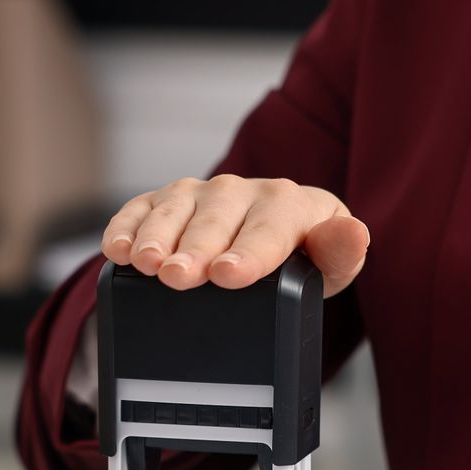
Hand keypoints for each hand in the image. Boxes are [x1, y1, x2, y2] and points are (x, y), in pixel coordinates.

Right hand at [101, 174, 369, 297]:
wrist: (273, 243)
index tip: (228, 274)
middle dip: (195, 249)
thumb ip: (341, 253)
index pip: (268, 228)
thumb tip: (353, 233)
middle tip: (179, 276)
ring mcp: (199, 195)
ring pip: (174, 211)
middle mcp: (241, 193)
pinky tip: (117, 250)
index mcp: (289, 204)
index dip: (248, 252)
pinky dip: (125, 227)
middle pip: (215, 221)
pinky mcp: (165, 203)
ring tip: (146, 263)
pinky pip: (140, 209)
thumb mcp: (330, 268)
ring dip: (156, 236)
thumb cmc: (301, 259)